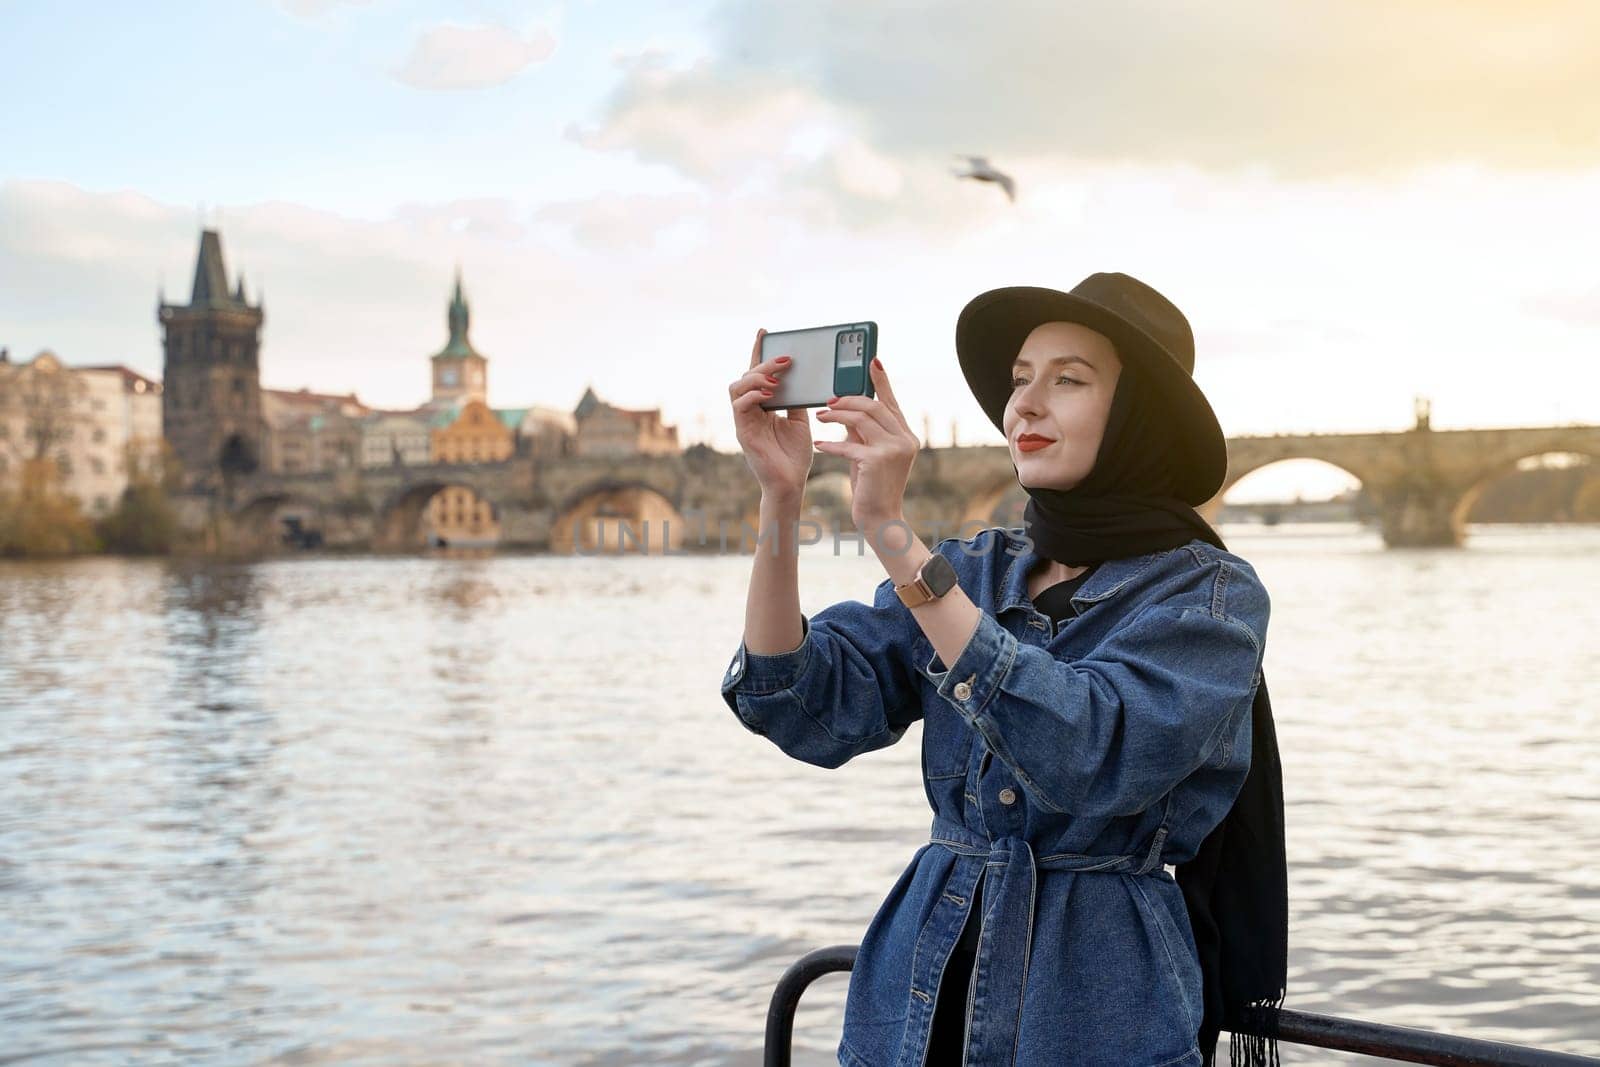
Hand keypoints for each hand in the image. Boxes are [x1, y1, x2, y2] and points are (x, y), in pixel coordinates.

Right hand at [729, 327, 811, 502]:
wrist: (791, 484)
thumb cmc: (794, 456)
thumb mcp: (800, 421)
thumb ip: (796, 400)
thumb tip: (802, 377)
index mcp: (763, 405)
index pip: (757, 373)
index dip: (758, 351)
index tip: (765, 331)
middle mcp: (750, 410)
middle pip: (746, 376)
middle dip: (763, 363)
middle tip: (786, 359)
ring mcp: (744, 421)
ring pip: (737, 387)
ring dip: (757, 378)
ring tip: (777, 378)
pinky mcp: (742, 432)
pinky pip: (739, 406)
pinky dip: (753, 396)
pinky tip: (770, 395)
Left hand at [814, 358, 918, 535]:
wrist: (881, 519)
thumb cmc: (873, 486)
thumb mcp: (870, 454)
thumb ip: (863, 432)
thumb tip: (847, 410)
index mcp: (906, 435)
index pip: (891, 402)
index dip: (881, 381)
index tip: (872, 361)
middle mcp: (904, 439)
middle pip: (874, 406)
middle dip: (848, 400)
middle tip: (828, 401)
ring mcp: (893, 450)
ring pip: (861, 419)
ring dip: (836, 416)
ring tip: (820, 417)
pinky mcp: (877, 462)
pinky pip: (848, 444)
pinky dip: (831, 444)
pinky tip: (818, 445)